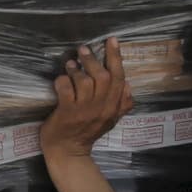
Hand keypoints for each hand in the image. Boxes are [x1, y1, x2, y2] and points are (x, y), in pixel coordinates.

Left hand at [40, 39, 135, 158]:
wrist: (69, 152)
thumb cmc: (88, 133)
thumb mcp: (111, 120)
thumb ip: (122, 104)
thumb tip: (130, 86)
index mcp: (113, 107)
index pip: (119, 78)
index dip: (116, 57)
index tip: (112, 40)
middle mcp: (101, 107)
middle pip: (103, 76)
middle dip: (92, 60)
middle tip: (83, 50)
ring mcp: (84, 110)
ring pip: (85, 81)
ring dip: (76, 69)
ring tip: (70, 64)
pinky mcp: (67, 113)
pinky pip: (66, 89)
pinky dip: (62, 80)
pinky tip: (61, 79)